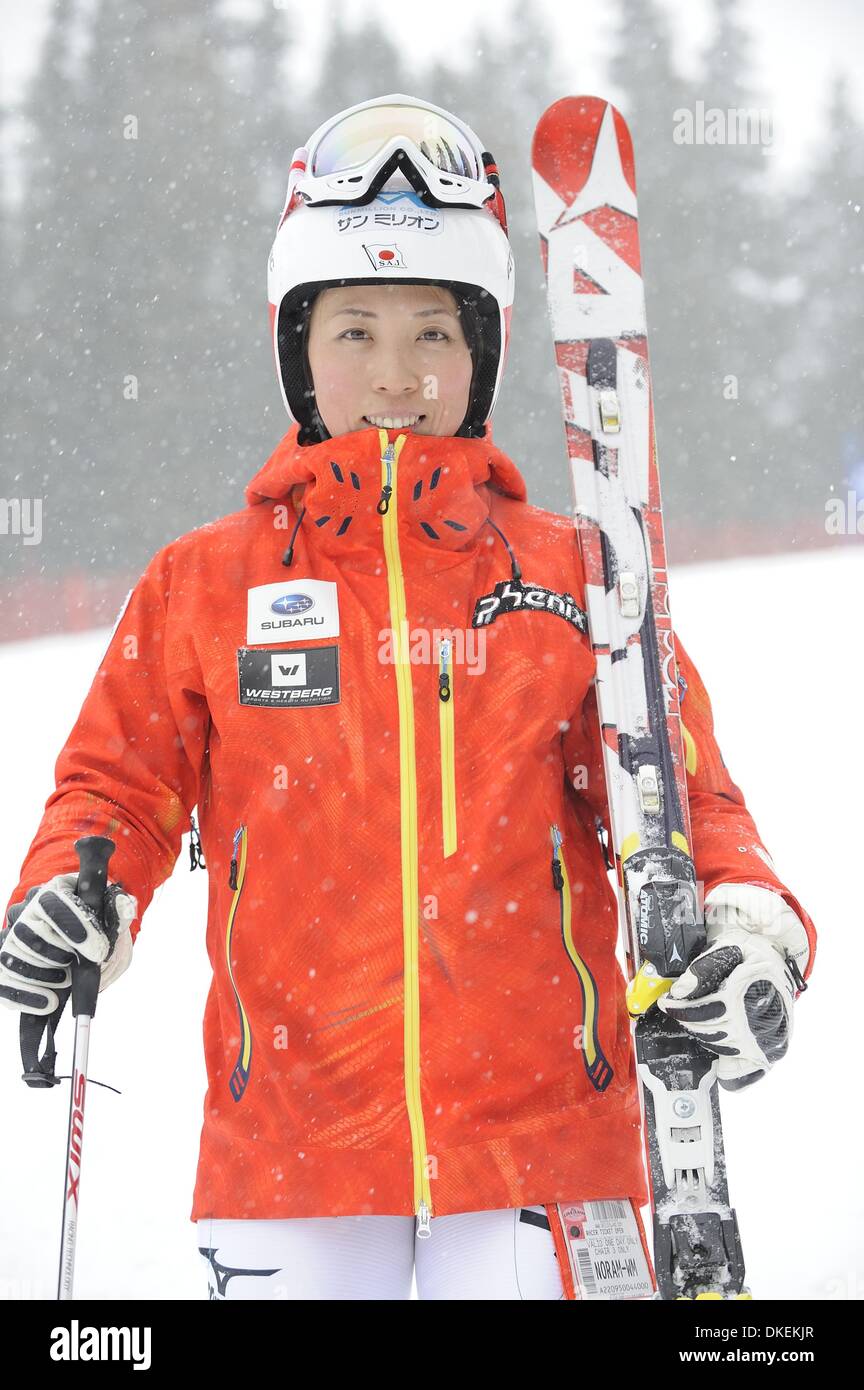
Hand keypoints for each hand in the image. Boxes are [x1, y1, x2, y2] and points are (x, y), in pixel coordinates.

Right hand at [0, 873, 136, 1015]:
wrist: (83, 939)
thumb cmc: (95, 922)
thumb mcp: (110, 913)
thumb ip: (118, 909)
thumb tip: (122, 906)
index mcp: (51, 892)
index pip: (50, 902)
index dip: (73, 926)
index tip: (97, 951)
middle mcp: (24, 913)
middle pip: (27, 932)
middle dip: (57, 954)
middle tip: (78, 966)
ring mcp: (12, 941)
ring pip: (12, 958)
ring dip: (43, 976)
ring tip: (66, 981)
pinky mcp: (6, 968)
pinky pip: (5, 984)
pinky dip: (26, 997)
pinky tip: (49, 1003)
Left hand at [655, 884, 808, 1089]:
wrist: (778, 963)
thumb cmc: (751, 956)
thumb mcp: (729, 949)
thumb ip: (704, 968)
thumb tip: (680, 991)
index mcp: (748, 995)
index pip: (703, 1012)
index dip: (679, 1009)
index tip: (666, 1003)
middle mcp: (760, 1023)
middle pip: (708, 1032)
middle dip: (687, 1021)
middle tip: (675, 1010)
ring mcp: (767, 1042)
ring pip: (720, 1049)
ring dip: (702, 1036)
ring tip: (694, 1021)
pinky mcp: (771, 1054)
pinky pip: (743, 1076)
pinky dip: (728, 1074)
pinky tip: (717, 1062)